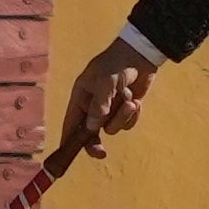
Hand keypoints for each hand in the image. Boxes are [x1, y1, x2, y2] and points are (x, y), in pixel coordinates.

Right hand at [61, 40, 157, 157]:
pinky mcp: (125, 110)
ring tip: (129, 100)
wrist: (141, 54)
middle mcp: (93, 106)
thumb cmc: (117, 64)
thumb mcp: (106, 82)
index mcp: (81, 97)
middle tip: (102, 154)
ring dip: (122, 117)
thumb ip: (99, 105)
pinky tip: (136, 100)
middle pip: (89, 132)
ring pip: (112, 127)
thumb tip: (91, 128)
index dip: (68, 139)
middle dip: (96, 142)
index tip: (67, 153)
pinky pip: (127, 123)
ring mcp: (109, 109)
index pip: (71, 122)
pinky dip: (132, 115)